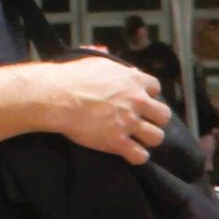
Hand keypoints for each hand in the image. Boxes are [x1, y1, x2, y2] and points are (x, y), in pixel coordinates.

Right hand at [41, 55, 170, 163]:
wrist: (55, 96)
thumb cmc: (72, 77)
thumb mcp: (97, 62)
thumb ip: (114, 64)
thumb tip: (120, 61)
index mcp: (133, 80)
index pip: (155, 87)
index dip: (149, 94)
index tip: (140, 100)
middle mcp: (136, 101)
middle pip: (164, 115)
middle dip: (154, 119)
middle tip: (141, 122)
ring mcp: (128, 122)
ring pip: (157, 137)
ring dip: (148, 139)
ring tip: (137, 139)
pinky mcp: (117, 141)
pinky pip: (140, 156)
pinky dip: (137, 156)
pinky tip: (130, 153)